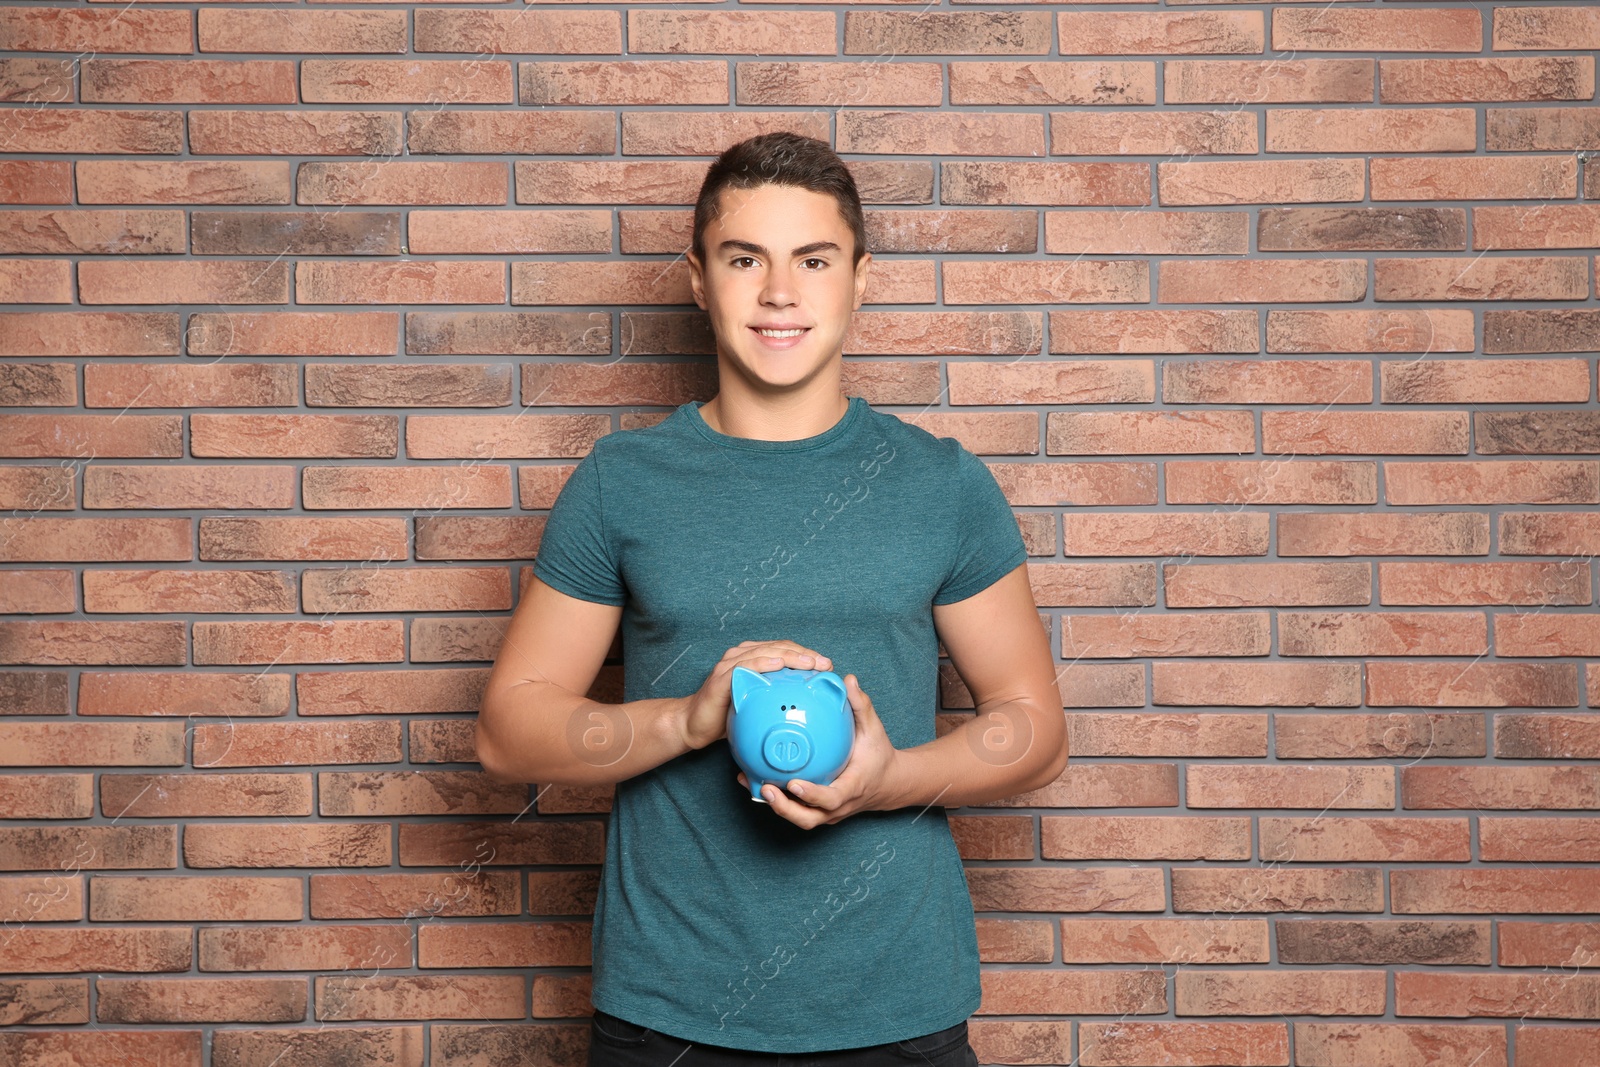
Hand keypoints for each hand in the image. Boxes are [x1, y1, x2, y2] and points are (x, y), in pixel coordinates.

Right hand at [681, 640, 833, 750]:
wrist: (693, 726)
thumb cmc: (726, 715)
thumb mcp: (756, 706)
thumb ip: (776, 699)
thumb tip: (807, 708)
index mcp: (752, 658)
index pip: (785, 649)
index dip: (807, 654)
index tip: (827, 665)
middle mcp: (741, 655)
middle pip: (779, 647)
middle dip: (804, 654)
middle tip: (824, 664)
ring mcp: (730, 664)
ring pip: (765, 652)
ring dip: (790, 656)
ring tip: (809, 663)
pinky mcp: (721, 677)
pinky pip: (744, 666)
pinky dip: (762, 663)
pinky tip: (778, 665)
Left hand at [738, 673, 901, 828]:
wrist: (887, 783)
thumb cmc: (878, 755)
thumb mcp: (873, 729)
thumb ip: (860, 705)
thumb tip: (847, 680)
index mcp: (852, 788)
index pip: (832, 798)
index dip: (812, 795)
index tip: (793, 784)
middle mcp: (838, 806)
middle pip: (809, 818)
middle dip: (785, 808)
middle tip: (766, 789)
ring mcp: (827, 812)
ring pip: (799, 817)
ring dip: (776, 806)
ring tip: (753, 784)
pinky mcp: (818, 810)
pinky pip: (795, 809)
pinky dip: (776, 800)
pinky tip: (754, 779)